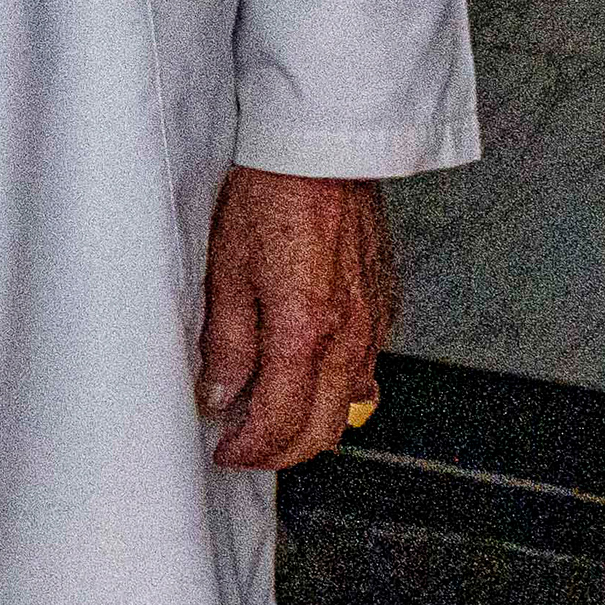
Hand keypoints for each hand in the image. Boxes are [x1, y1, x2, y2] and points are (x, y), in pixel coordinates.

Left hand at [199, 168, 394, 468]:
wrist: (321, 151)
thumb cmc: (271, 195)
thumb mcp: (226, 270)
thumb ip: (225, 343)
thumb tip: (219, 394)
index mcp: (305, 331)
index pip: (281, 424)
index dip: (250, 450)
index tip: (227, 451)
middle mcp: (349, 336)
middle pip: (323, 430)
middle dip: (281, 452)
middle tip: (246, 448)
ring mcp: (374, 323)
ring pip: (348, 403)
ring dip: (310, 423)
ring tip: (269, 414)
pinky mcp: (384, 306)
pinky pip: (365, 367)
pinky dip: (336, 387)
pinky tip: (307, 374)